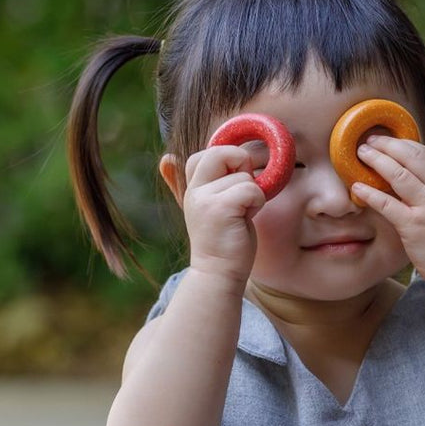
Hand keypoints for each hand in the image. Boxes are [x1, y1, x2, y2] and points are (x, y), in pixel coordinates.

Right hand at [182, 145, 265, 286]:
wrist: (218, 273)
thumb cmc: (223, 240)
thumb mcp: (208, 207)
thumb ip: (200, 183)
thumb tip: (167, 158)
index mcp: (192, 188)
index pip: (206, 153)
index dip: (227, 160)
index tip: (232, 183)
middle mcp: (194, 191)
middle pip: (220, 152)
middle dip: (241, 164)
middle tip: (242, 192)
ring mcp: (205, 199)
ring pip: (244, 176)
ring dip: (252, 194)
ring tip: (241, 215)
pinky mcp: (221, 208)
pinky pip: (251, 189)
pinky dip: (257, 202)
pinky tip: (246, 218)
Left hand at [353, 136, 424, 284]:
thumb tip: (410, 166)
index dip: (403, 144)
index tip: (386, 139)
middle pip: (411, 158)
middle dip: (387, 145)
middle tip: (368, 141)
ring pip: (399, 175)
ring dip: (377, 160)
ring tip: (361, 154)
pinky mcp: (414, 226)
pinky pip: (387, 203)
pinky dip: (370, 192)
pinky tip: (357, 186)